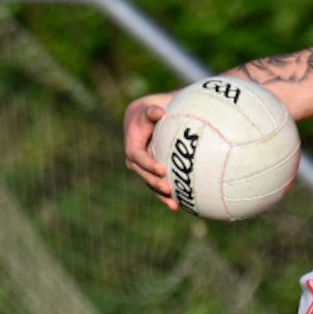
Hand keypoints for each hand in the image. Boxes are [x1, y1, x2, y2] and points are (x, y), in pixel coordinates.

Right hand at [124, 93, 178, 208]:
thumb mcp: (151, 107)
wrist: (155, 116)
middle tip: (168, 189)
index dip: (147, 164)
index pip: (137, 156)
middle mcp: (136, 157)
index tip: (162, 169)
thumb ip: (152, 110)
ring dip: (161, 195)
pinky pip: (159, 184)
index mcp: (132, 142)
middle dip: (154, 182)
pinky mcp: (154, 172)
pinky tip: (179, 206)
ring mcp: (145, 166)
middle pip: (143, 173)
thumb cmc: (154, 109)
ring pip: (151, 182)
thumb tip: (158, 112)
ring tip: (174, 205)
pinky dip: (168, 196)